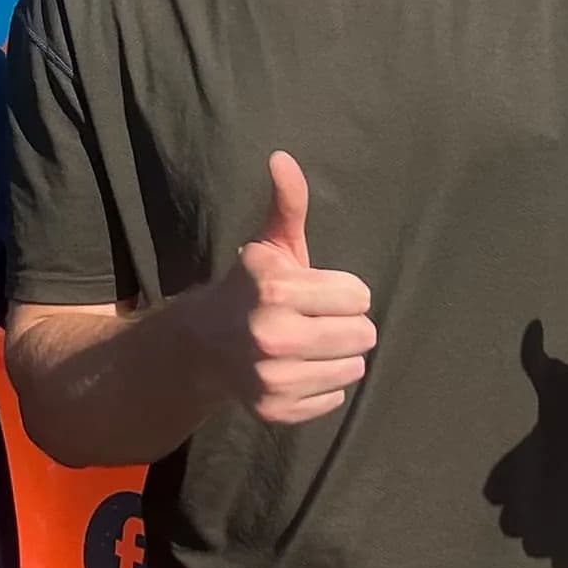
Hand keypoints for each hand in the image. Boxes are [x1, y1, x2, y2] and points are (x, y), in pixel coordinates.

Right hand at [197, 151, 378, 424]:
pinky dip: (322, 386)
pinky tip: (297, 371)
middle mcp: (271, 335)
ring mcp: (272, 378)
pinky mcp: (276, 410)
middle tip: (317, 321)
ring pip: (354, 369)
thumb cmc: (252, 287)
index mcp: (275, 288)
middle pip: (363, 335)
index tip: (316, 292)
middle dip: (346, 325)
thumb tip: (282, 157)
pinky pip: (335, 399)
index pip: (359, 297)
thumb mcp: (272, 244)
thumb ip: (288, 203)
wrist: (204, 343)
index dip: (343, 292)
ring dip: (338, 356)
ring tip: (310, 345)